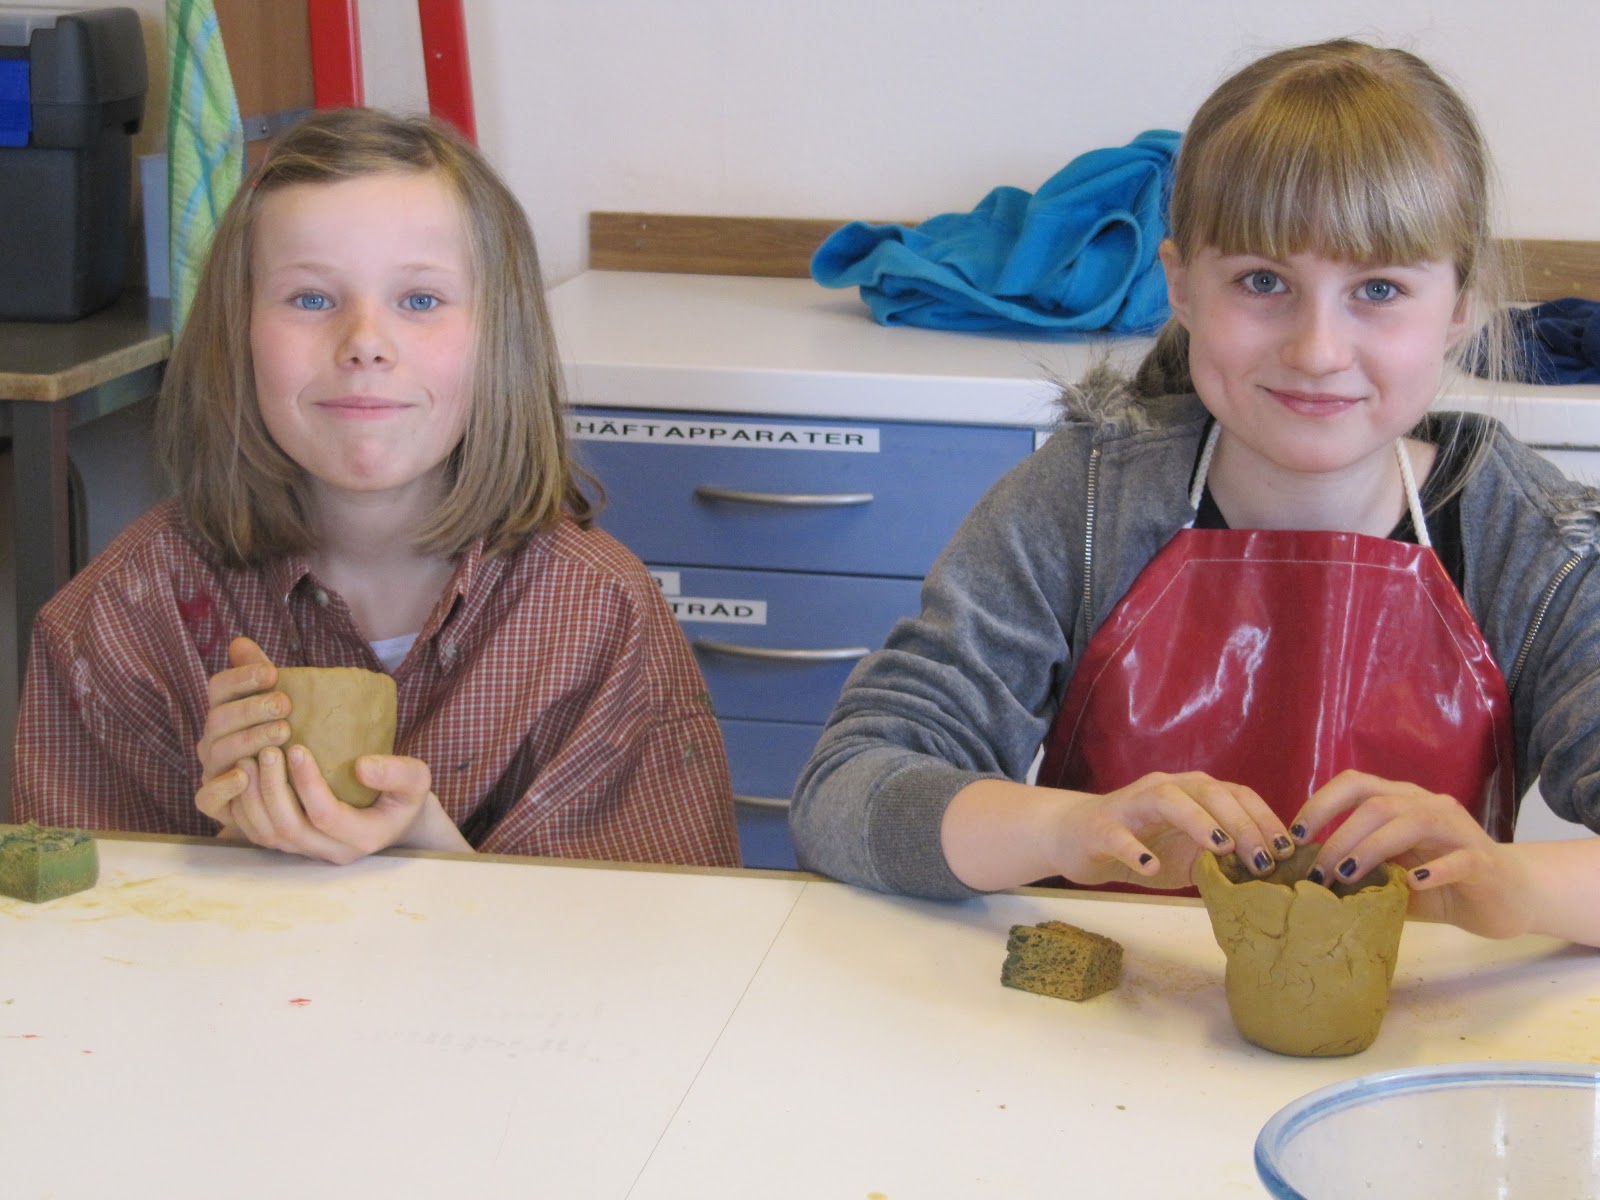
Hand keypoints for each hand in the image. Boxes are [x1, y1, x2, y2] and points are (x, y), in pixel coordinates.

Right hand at [194, 637, 288, 833]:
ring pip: (220, 752)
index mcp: (224, 713)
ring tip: (284, 732)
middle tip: (285, 704)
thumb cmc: (282, 742)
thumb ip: (259, 674)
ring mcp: (211, 771)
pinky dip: (224, 786)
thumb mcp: (277, 706)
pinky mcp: (214, 803)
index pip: (219, 687)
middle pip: (219, 718)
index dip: (242, 677)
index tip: (273, 672)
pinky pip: (207, 797)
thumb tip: (240, 642)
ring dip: (250, 740)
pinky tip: (246, 775)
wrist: (285, 795)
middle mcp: (211, 741)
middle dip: (252, 707)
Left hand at [228, 743, 465, 863]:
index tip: (297, 748)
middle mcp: (334, 852)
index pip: (326, 815)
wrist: (394, 817)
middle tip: (266, 750)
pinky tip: (243, 779)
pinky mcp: (293, 846)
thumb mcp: (417, 779)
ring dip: (253, 798)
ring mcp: (310, 852)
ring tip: (248, 760)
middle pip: (290, 828)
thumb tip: (362, 766)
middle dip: (273, 788)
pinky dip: (245, 809)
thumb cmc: (403, 794)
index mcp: (365, 837)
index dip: (308, 784)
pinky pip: (259, 836)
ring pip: (269, 835)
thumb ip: (399, 772)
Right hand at [1047, 770, 1295, 889]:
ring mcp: (1131, 804)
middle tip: (1261, 859)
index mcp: (1191, 792)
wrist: (1078, 839)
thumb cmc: (1142, 845)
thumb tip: (1271, 884)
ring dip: (1198, 821)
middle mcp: (1165, 788)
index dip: (1264, 818)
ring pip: (1168, 799)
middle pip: (1209, 791)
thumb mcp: (1189, 855)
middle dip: (1241, 823)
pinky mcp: (1101, 826)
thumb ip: (1223, 861)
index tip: (1286, 851)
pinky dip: (1135, 851)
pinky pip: (1119, 835)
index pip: (1236, 794)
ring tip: (1219, 848)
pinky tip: (1151, 868)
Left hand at [1293, 769, 1532, 938]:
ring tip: (1348, 877)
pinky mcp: (1483, 861)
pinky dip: (1433, 870)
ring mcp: (1457, 829)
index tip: (1296, 837)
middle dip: (1339, 838)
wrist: (1509, 896)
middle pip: (1376, 805)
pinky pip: (1458, 858)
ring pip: (1411, 823)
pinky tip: (1412, 884)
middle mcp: (1427, 805)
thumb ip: (1359, 873)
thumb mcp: (1390, 877)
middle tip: (1317, 874)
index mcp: (1401, 801)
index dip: (1321, 804)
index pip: (1355, 784)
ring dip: (1372, 849)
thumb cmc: (1440, 883)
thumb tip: (1306, 887)